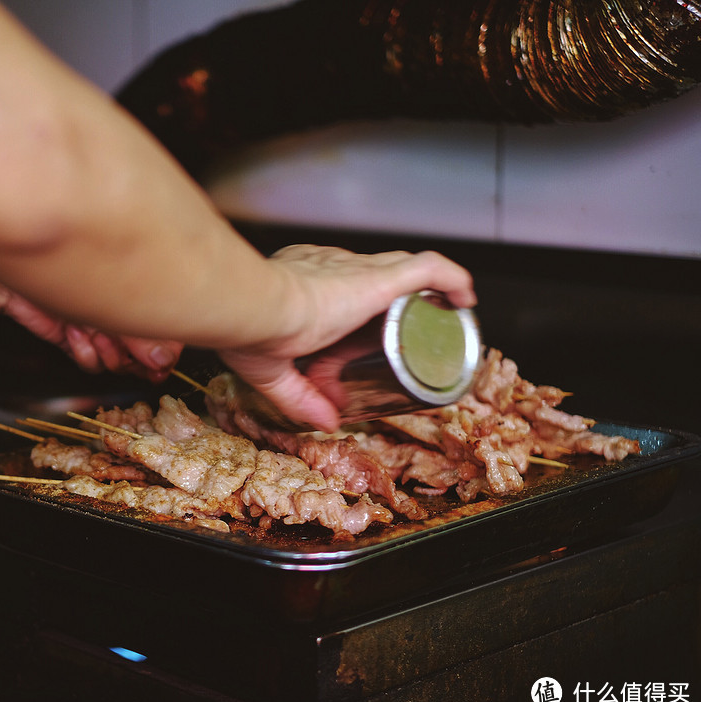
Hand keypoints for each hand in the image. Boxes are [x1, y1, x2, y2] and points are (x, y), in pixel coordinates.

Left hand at [0, 281, 181, 382]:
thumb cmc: (61, 264)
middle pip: (142, 351)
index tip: (160, 363)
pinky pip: (90, 362)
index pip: (164, 331)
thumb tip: (164, 359)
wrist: (9, 274)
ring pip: (116, 361)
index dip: (164, 352)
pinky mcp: (72, 340)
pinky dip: (84, 352)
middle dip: (133, 353)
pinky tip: (76, 333)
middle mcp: (117, 310)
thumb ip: (140, 331)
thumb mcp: (109, 297)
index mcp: (133, 289)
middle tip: (123, 346)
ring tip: (94, 332)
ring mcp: (96, 326)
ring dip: (107, 351)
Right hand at [218, 245, 475, 432]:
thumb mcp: (271, 372)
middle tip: (398, 342)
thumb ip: (299, 398)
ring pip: (403, 270)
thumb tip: (326, 422)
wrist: (256, 308)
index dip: (350, 318)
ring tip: (441, 316)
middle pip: (371, 281)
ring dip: (423, 292)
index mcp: (297, 281)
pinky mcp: (379, 277)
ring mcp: (356, 269)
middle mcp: (328, 265)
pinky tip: (465, 296)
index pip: (334, 292)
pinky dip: (451, 277)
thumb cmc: (249, 330)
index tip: (352, 349)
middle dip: (386, 310)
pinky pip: (429, 268)